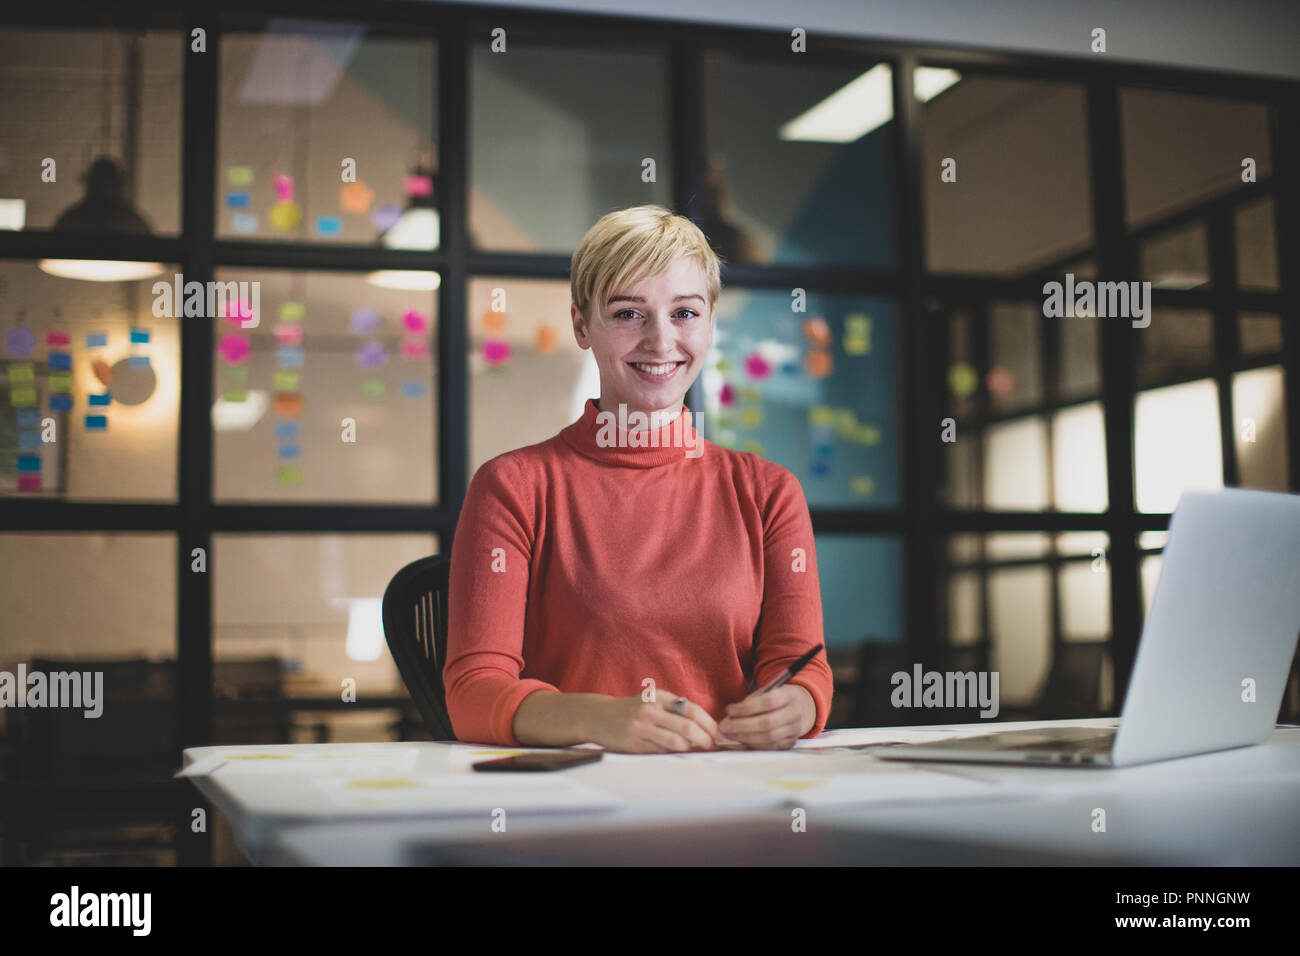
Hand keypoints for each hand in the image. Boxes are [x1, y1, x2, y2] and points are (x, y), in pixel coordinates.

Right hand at [588, 691, 727, 753]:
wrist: (599, 717)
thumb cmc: (631, 710)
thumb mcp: (651, 701)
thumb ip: (673, 709)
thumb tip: (704, 726)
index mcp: (658, 697)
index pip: (691, 709)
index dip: (708, 723)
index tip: (717, 732)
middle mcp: (650, 710)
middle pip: (687, 727)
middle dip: (705, 739)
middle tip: (712, 745)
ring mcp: (641, 728)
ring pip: (676, 742)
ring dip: (690, 748)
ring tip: (695, 749)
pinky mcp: (635, 744)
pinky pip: (661, 751)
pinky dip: (673, 753)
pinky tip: (676, 752)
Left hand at [719, 685, 813, 749]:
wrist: (797, 707)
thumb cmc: (775, 698)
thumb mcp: (766, 692)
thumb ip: (750, 702)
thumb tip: (729, 716)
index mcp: (790, 695)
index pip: (768, 702)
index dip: (746, 707)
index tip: (729, 709)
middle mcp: (795, 713)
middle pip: (767, 723)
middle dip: (741, 726)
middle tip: (724, 726)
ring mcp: (795, 730)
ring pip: (768, 737)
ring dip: (744, 737)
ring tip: (729, 734)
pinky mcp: (790, 742)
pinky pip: (770, 747)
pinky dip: (753, 744)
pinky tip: (741, 739)